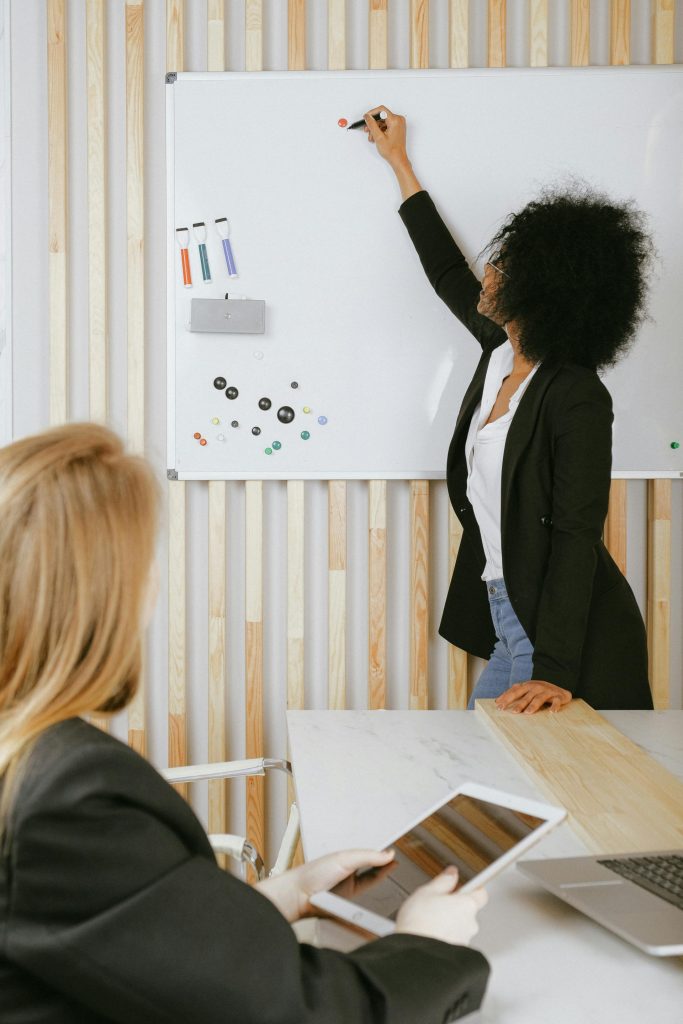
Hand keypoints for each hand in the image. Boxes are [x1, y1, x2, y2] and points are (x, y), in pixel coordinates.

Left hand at [256, 848, 394, 922]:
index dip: (380, 853)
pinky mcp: (348, 901)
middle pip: (370, 867)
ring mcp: (348, 887)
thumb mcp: (344, 859)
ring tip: (393, 868)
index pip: (367, 853)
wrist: (299, 895)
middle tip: (396, 861)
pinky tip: (382, 886)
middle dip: (383, 864)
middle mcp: (347, 871)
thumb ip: (367, 857)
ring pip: (370, 881)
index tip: (392, 852)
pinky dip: (374, 891)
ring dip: (381, 876)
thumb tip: (387, 854)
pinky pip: (365, 895)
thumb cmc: (313, 873)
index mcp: (344, 857)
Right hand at [362, 105, 407, 167]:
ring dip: (376, 128)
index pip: (381, 110)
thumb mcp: (378, 137)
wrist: (398, 159)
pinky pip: (386, 125)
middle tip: (367, 130)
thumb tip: (367, 116)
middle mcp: (398, 120)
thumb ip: (372, 124)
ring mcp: (398, 124)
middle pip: (382, 116)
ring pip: (383, 121)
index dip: (372, 113)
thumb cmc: (392, 151)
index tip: (366, 117)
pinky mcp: (397, 127)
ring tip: (372, 137)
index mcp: (395, 120)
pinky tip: (377, 137)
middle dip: (373, 124)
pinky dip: (380, 130)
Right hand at [396, 866, 487, 946]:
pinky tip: (431, 934)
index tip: (462, 886)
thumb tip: (452, 873)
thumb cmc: (420, 922)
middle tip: (438, 904)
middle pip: (469, 910)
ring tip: (430, 921)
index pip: (481, 893)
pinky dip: (446, 937)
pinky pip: (455, 941)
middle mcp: (471, 923)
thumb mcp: (427, 892)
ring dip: (450, 923)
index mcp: (467, 905)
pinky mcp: (457, 953)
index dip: (471, 888)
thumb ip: (443, 881)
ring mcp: (465, 940)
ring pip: (461, 927)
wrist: (415, 953)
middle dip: (456, 906)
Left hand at [494, 680, 571, 713]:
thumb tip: (497, 700)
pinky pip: (556, 701)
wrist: (561, 690)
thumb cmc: (540, 692)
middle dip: (519, 703)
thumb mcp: (527, 691)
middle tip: (513, 712)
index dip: (507, 698)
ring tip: (527, 713)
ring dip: (533, 705)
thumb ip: (514, 694)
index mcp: (527, 685)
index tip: (499, 706)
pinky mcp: (558, 697)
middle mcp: (536, 687)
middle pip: (526, 695)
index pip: (515, 691)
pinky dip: (554, 706)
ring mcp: (547, 691)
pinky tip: (552, 712)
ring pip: (539, 698)